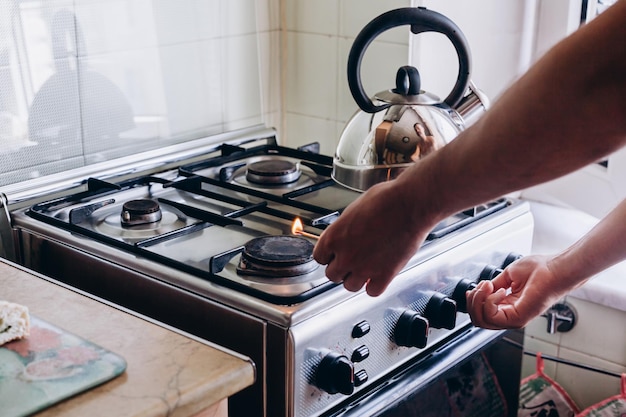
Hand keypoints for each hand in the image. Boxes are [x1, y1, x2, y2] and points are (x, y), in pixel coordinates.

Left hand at [313, 180, 436, 295]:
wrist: (410, 204)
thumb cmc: (386, 200)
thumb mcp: (354, 209)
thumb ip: (345, 227)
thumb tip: (345, 233)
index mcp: (334, 237)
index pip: (319, 258)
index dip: (329, 256)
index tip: (335, 254)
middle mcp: (346, 255)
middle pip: (332, 275)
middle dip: (341, 268)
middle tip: (350, 262)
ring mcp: (365, 268)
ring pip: (350, 286)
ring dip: (356, 279)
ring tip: (364, 269)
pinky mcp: (385, 275)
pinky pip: (373, 292)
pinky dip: (374, 287)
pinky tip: (377, 277)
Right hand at [466, 255, 565, 328]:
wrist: (555, 269)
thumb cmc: (541, 270)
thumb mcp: (508, 276)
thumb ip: (494, 286)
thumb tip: (482, 290)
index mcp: (508, 307)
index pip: (481, 314)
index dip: (473, 300)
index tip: (478, 286)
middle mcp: (510, 316)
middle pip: (477, 320)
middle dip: (473, 301)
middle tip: (482, 286)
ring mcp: (514, 320)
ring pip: (481, 321)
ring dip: (479, 300)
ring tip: (489, 287)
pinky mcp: (518, 319)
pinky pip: (492, 316)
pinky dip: (489, 301)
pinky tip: (499, 290)